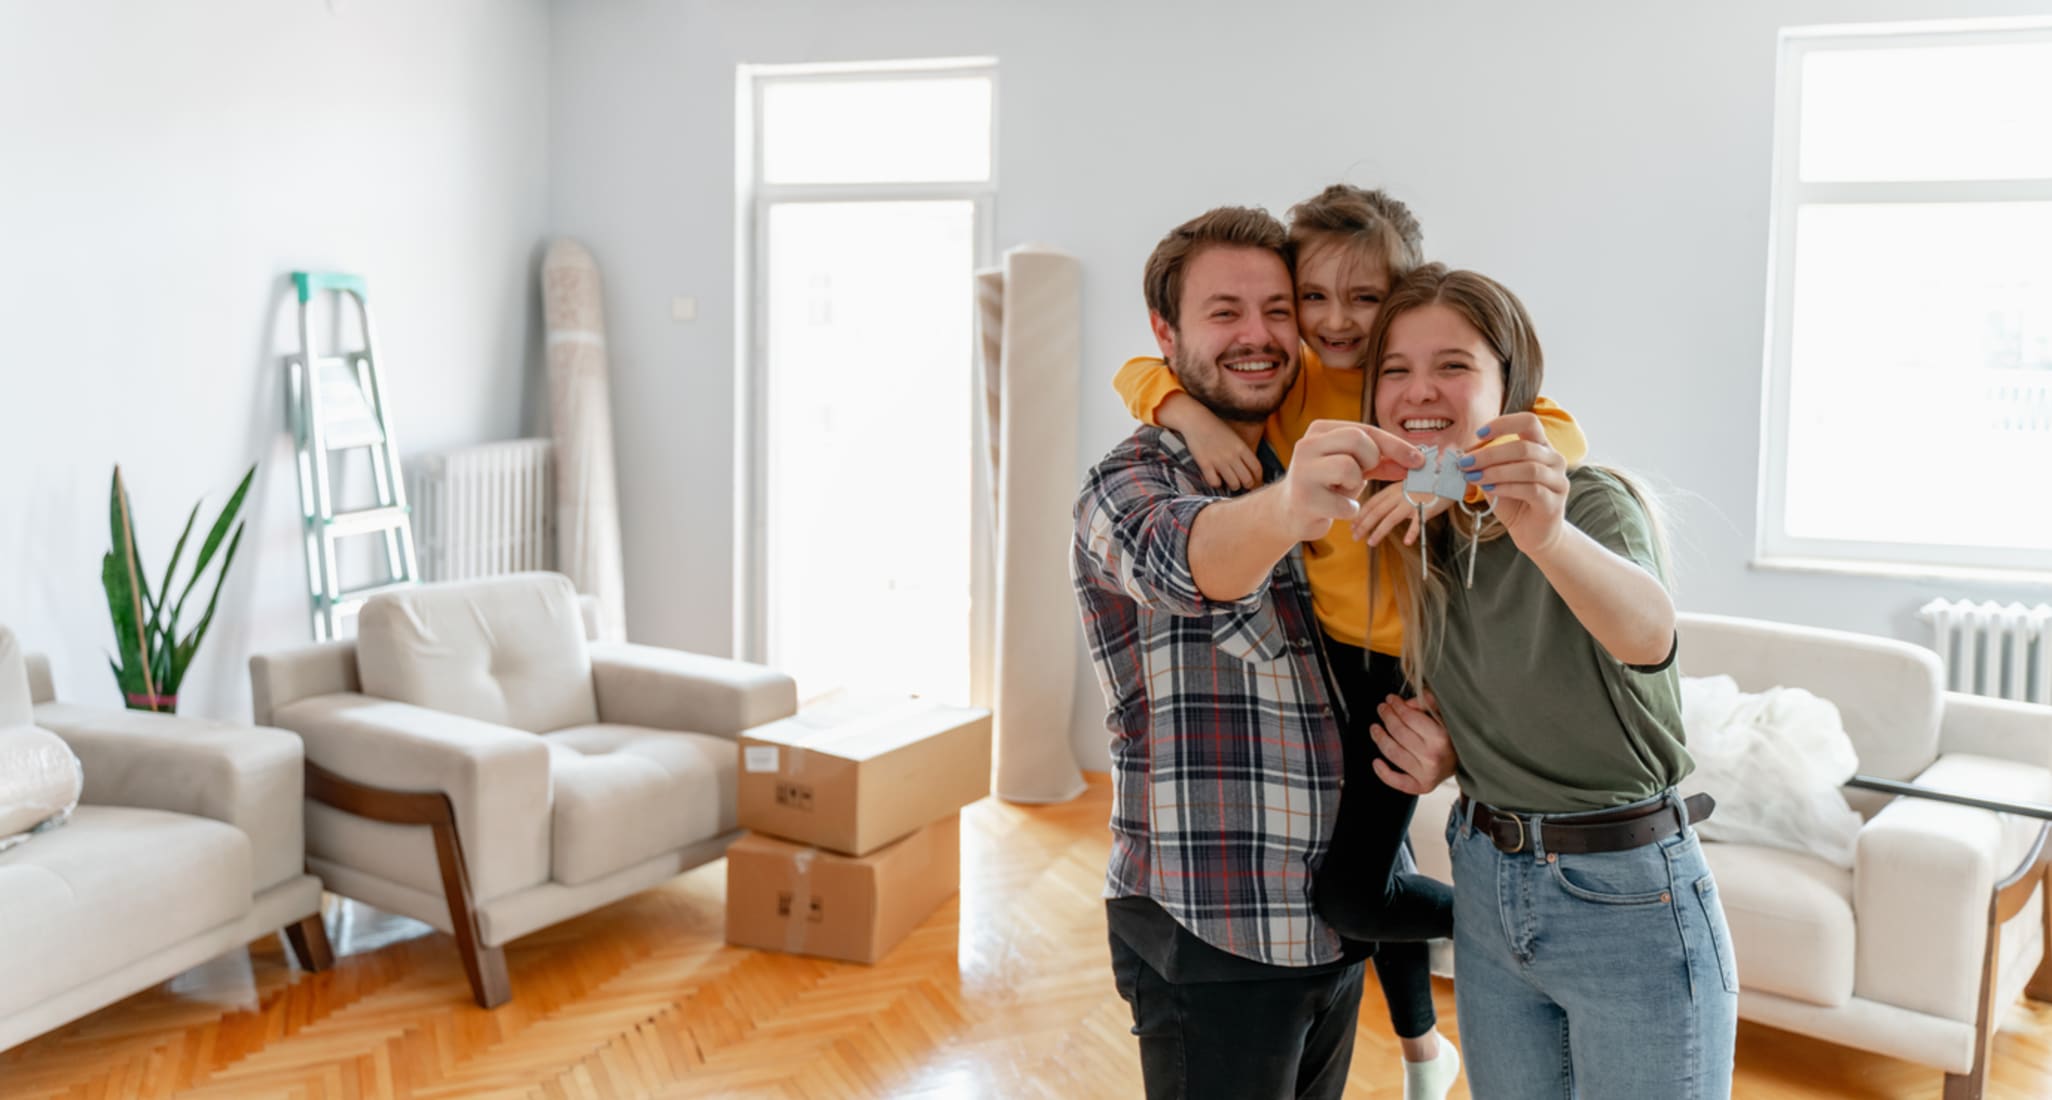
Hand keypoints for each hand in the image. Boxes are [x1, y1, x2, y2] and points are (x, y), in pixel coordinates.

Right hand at [1160, 393, 1261, 490]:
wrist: (1196, 421)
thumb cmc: (1215, 428)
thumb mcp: (1234, 437)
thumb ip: (1242, 452)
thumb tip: (1248, 468)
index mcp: (1241, 447)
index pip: (1257, 468)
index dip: (1259, 478)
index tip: (1256, 480)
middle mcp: (1232, 456)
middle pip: (1248, 480)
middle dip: (1247, 485)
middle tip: (1243, 484)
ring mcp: (1219, 461)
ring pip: (1234, 484)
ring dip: (1233, 485)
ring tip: (1229, 481)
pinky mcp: (1205, 464)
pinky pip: (1215, 483)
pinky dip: (1216, 483)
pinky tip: (1215, 478)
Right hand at [1275, 421, 1423, 541]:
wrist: (1291, 511)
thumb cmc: (1328, 484)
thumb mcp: (1355, 465)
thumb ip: (1383, 461)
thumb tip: (1417, 461)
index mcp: (1319, 430)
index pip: (1365, 429)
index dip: (1396, 445)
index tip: (1418, 460)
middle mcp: (1306, 445)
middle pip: (1357, 440)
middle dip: (1371, 460)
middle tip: (1364, 474)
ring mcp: (1302, 472)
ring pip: (1348, 468)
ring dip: (1356, 484)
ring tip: (1344, 490)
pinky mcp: (1304, 500)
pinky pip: (1345, 504)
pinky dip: (1349, 509)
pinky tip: (1336, 508)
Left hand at [1350, 482, 1449, 545]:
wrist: (1450, 475)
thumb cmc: (1430, 483)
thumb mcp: (1408, 487)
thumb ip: (1396, 497)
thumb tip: (1387, 512)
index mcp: (1394, 489)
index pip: (1373, 502)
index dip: (1361, 514)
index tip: (1352, 525)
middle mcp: (1400, 495)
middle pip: (1377, 511)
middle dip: (1363, 525)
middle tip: (1354, 537)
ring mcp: (1412, 501)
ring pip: (1390, 518)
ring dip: (1379, 531)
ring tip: (1370, 543)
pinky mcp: (1427, 508)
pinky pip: (1418, 522)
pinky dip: (1412, 532)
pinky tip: (1407, 542)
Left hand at [1370, 690, 1455, 794]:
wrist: (1463, 763)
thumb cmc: (1451, 738)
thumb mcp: (1444, 715)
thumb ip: (1426, 704)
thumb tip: (1405, 704)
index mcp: (1440, 737)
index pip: (1409, 718)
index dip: (1396, 706)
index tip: (1390, 700)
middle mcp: (1432, 756)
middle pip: (1399, 733)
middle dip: (1387, 717)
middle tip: (1382, 709)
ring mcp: (1426, 773)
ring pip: (1393, 753)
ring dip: (1380, 738)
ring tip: (1375, 728)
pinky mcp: (1421, 786)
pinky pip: (1397, 781)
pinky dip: (1383, 773)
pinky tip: (1376, 761)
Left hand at [1465, 412, 1569, 556]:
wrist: (1532, 534)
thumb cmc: (1514, 502)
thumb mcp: (1496, 478)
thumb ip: (1485, 465)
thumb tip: (1463, 454)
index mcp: (1541, 446)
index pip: (1529, 422)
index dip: (1504, 424)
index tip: (1479, 433)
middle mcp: (1554, 460)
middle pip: (1524, 447)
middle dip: (1490, 454)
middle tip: (1465, 462)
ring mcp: (1558, 481)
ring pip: (1529, 468)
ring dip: (1496, 471)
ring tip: (1473, 477)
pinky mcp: (1554, 502)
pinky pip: (1531, 489)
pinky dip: (1507, 487)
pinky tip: (1490, 490)